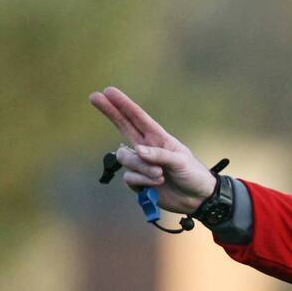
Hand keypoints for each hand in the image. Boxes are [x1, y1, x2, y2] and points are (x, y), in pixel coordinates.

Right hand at [88, 86, 216, 213]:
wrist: (197, 199)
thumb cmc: (193, 175)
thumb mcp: (181, 162)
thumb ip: (159, 155)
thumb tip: (137, 151)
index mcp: (158, 138)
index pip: (138, 118)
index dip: (123, 104)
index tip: (109, 91)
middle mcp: (147, 148)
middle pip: (122, 126)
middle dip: (109, 111)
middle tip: (94, 96)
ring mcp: (141, 164)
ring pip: (126, 158)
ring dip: (142, 167)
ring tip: (161, 174)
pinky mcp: (138, 181)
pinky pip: (130, 177)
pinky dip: (143, 181)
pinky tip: (157, 184)